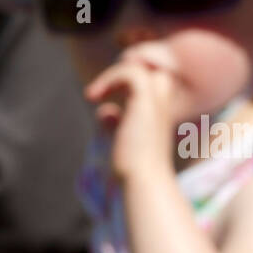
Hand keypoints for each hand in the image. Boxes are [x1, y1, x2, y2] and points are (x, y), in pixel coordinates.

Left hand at [84, 54, 179, 181]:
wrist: (142, 183)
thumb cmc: (132, 173)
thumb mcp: (118, 144)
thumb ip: (113, 125)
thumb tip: (105, 110)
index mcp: (156, 118)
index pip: (150, 87)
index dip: (127, 85)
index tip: (101, 99)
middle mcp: (159, 108)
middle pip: (150, 72)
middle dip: (125, 73)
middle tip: (100, 92)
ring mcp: (156, 104)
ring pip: (141, 69)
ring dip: (113, 74)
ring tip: (93, 94)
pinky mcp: (146, 102)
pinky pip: (131, 72)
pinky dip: (110, 78)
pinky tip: (93, 97)